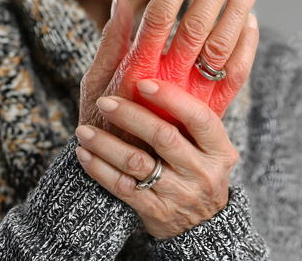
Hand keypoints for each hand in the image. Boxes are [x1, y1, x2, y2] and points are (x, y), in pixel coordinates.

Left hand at [76, 79, 237, 238]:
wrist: (202, 226)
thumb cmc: (198, 170)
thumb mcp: (208, 147)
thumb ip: (188, 118)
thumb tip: (153, 75)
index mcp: (219, 149)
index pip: (198, 117)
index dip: (170, 98)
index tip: (142, 82)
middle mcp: (202, 171)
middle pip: (163, 136)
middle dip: (129, 116)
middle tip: (104, 102)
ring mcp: (179, 193)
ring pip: (136, 162)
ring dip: (105, 143)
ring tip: (83, 130)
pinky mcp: (156, 211)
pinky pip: (122, 187)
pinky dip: (99, 169)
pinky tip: (84, 154)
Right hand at [79, 0, 258, 133]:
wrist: (124, 173)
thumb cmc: (103, 124)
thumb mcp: (94, 83)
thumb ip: (111, 42)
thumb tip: (122, 1)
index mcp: (134, 69)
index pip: (159, 17)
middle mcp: (165, 81)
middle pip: (195, 28)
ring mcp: (189, 98)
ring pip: (220, 49)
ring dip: (237, 14)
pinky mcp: (208, 112)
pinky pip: (235, 78)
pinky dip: (247, 48)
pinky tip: (251, 22)